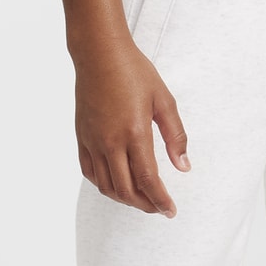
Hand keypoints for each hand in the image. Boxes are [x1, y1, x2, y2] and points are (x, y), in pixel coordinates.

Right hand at [73, 30, 189, 216]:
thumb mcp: (164, 100)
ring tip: (141, 199)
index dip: (159, 200)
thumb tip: (183, 166)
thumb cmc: (134, 72)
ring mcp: (93, 141)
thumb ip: (175, 136)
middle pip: (126, 189)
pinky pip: (89, 171)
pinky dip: (103, 185)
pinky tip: (115, 184)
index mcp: (134, 133)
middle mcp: (110, 142)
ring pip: (106, 185)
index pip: (147, 179)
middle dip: (144, 205)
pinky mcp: (81, 137)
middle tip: (159, 208)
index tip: (170, 211)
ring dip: (124, 198)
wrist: (99, 54)